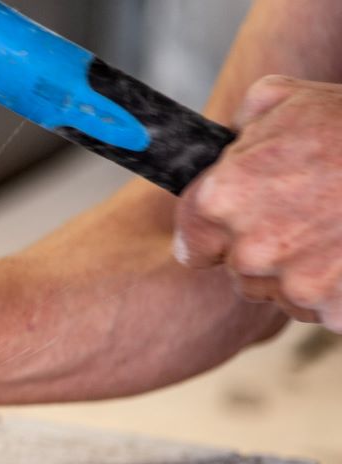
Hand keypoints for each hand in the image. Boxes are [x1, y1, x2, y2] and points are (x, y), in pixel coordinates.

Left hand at [174, 75, 341, 330]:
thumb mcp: (286, 98)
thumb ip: (240, 125)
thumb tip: (226, 140)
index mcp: (223, 200)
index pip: (192, 243)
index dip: (213, 235)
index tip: (233, 228)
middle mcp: (250, 250)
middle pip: (240, 269)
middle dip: (264, 248)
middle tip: (305, 217)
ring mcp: (294, 284)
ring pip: (280, 291)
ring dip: (300, 270)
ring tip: (335, 230)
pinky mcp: (335, 309)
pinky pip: (323, 308)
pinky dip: (338, 289)